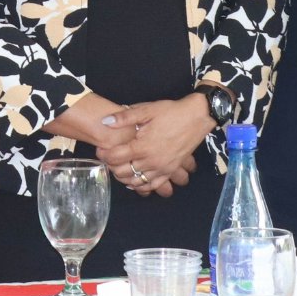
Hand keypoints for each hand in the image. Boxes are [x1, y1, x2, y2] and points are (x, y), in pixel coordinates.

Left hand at [99, 96, 214, 196]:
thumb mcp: (146, 109)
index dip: (104, 154)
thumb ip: (125, 117)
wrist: (196, 117)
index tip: (100, 149)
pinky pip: (153, 185)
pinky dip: (142, 186)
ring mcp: (162, 168)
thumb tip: (105, 121)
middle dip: (112, 166)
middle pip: (124, 172)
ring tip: (119, 168)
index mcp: (143, 146)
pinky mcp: (170, 170)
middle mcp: (151, 161)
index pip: (116, 157)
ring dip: (125, 177)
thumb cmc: (171, 112)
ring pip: (137, 181)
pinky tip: (135, 180)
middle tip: (108, 158)